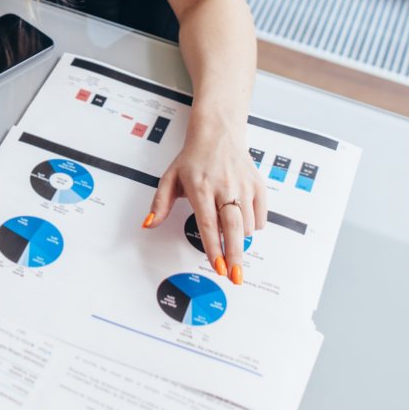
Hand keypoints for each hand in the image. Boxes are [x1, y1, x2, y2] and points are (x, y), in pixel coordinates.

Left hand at [143, 120, 265, 285]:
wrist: (218, 133)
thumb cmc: (193, 158)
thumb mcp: (170, 177)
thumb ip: (159, 203)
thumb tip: (148, 224)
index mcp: (200, 186)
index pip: (208, 224)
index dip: (214, 248)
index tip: (218, 267)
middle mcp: (224, 186)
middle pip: (233, 228)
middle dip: (235, 255)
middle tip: (235, 276)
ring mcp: (243, 185)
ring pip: (247, 225)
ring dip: (239, 239)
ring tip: (230, 236)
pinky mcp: (258, 185)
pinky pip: (260, 217)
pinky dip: (253, 226)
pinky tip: (241, 221)